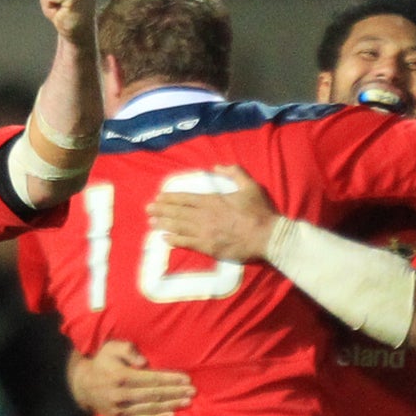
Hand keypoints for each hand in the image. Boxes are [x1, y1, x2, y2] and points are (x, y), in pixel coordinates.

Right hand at [73, 340, 193, 415]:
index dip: (170, 380)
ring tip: (187, 402)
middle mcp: (120, 394)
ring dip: (171, 406)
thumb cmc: (102, 362)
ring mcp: (119, 409)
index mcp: (121, 376)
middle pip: (154, 395)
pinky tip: (171, 415)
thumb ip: (128, 350)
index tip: (187, 379)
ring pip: (150, 408)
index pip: (152, 379)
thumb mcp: (111, 348)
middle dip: (175, 393)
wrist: (83, 385)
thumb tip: (144, 363)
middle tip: (193, 392)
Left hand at [146, 165, 274, 262]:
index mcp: (213, 200)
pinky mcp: (209, 247)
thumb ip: (234, 173)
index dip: (171, 198)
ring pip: (179, 227)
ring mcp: (206, 232)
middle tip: (148, 209)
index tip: (159, 197)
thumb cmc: (260, 212)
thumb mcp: (250, 185)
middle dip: (162, 210)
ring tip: (151, 223)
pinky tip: (165, 239)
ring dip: (164, 224)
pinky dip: (175, 240)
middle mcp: (205, 215)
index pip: (186, 198)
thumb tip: (217, 167)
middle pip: (178, 212)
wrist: (268, 237)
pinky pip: (187, 243)